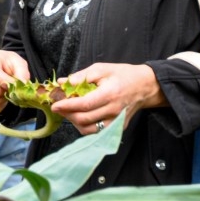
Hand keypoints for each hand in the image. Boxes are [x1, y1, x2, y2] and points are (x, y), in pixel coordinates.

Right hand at [0, 50, 29, 112]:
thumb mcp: (19, 63)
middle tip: (12, 87)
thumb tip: (22, 84)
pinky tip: (2, 96)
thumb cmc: (10, 64)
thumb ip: (22, 72)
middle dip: (7, 91)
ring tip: (7, 91)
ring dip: (4, 99)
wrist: (1, 67)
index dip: (5, 81)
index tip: (15, 84)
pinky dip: (0, 105)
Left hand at [50, 63, 164, 134]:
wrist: (145, 86)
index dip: (67, 106)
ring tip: (68, 112)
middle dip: (67, 114)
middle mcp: (113, 111)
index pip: (84, 105)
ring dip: (74, 122)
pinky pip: (96, 132)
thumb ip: (81, 76)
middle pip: (84, 119)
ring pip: (89, 130)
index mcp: (110, 94)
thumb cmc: (123, 75)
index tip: (54, 105)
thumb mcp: (101, 69)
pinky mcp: (117, 128)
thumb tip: (63, 82)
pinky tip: (79, 117)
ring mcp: (116, 122)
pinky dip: (84, 127)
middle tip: (58, 107)